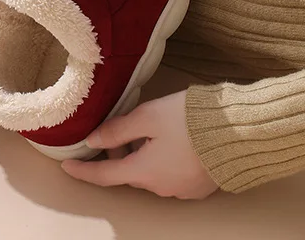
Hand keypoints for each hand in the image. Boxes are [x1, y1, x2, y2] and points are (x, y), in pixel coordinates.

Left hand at [60, 91, 217, 199]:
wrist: (237, 132)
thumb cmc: (189, 120)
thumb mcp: (147, 117)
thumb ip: (117, 129)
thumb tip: (92, 139)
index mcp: (145, 172)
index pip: (105, 175)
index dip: (84, 170)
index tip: (67, 166)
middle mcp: (161, 187)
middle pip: (127, 172)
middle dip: (116, 154)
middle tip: (115, 127)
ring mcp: (182, 188)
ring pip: (148, 173)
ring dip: (138, 155)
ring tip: (143, 128)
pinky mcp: (198, 185)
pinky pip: (168, 174)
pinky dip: (158, 159)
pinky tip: (166, 138)